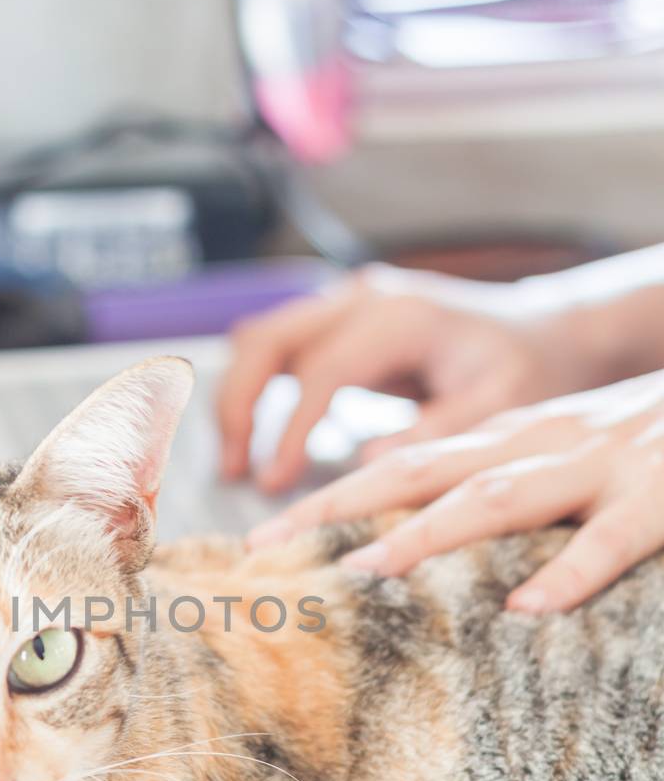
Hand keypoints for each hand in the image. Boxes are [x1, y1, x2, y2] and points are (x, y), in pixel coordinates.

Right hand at [216, 264, 615, 490]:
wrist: (545, 331)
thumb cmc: (528, 370)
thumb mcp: (500, 405)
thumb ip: (437, 431)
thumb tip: (365, 465)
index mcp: (399, 316)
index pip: (319, 372)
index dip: (289, 430)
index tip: (274, 483)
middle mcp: (363, 296)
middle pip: (266, 340)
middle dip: (239, 407)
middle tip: (235, 471)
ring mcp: (347, 301)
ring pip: (260, 338)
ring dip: (239, 398)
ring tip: (238, 462)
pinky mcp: (340, 319)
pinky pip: (278, 347)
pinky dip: (258, 390)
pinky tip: (261, 441)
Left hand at [248, 372, 663, 613]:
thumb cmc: (646, 442)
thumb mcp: (561, 453)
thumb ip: (496, 484)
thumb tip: (411, 537)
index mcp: (510, 437)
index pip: (401, 463)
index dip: (328, 497)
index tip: (259, 538)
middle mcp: (538, 442)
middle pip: (421, 470)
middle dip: (340, 506)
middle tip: (267, 548)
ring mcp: (599, 464)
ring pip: (500, 494)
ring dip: (431, 531)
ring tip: (369, 570)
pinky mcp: (661, 495)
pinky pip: (613, 539)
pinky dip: (570, 571)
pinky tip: (528, 610)